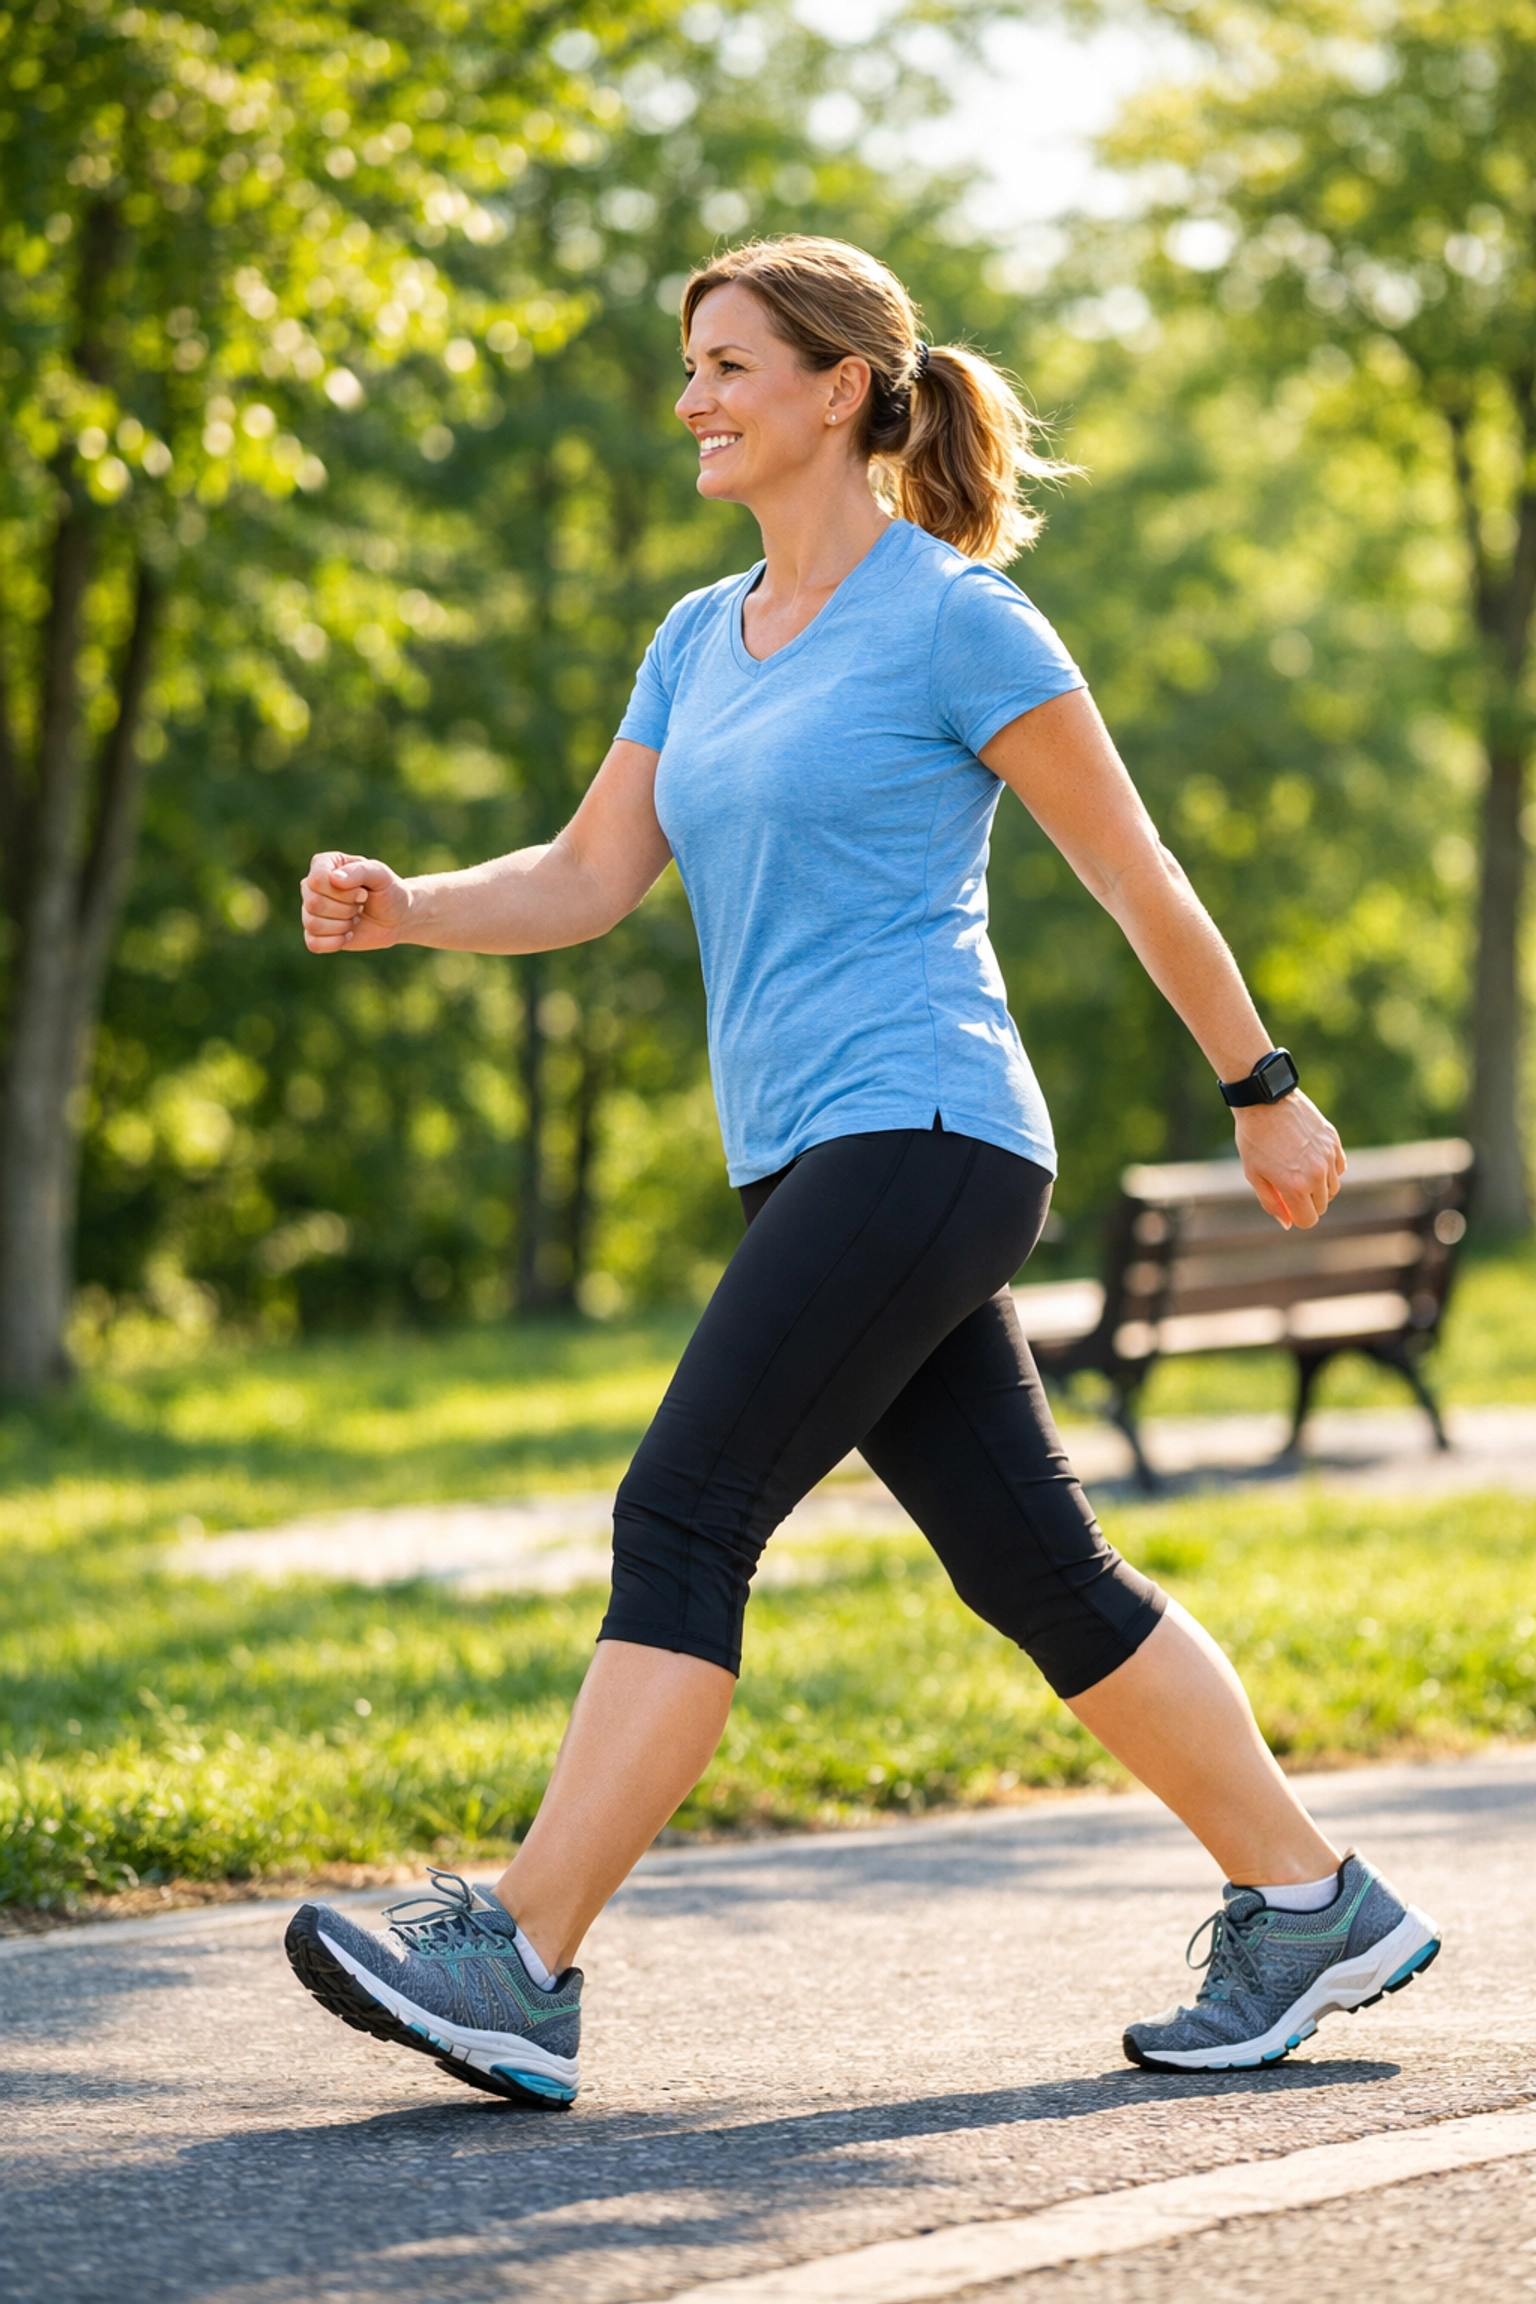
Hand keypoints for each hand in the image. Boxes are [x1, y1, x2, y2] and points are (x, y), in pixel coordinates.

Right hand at [300, 852, 409, 952]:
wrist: (396, 918)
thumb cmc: (388, 891)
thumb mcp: (381, 875)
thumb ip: (359, 872)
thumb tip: (334, 879)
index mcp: (324, 864)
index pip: (317, 880)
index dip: (344, 892)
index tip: (363, 891)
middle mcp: (312, 886)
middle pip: (314, 903)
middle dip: (346, 909)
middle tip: (361, 905)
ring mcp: (311, 910)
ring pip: (313, 924)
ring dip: (342, 925)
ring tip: (354, 918)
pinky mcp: (315, 934)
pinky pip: (313, 943)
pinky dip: (334, 943)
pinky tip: (348, 935)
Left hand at [1234, 1092, 1344, 1228]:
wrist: (1264, 1101)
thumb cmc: (1254, 1139)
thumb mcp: (1254, 1175)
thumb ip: (1272, 1203)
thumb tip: (1288, 1223)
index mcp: (1295, 1186)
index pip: (1308, 1220)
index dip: (1296, 1217)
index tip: (1287, 1205)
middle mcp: (1316, 1174)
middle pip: (1321, 1206)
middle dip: (1306, 1202)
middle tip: (1288, 1185)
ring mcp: (1328, 1156)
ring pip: (1333, 1188)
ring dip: (1319, 1187)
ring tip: (1298, 1170)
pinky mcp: (1333, 1141)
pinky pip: (1339, 1168)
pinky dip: (1329, 1170)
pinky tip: (1311, 1159)